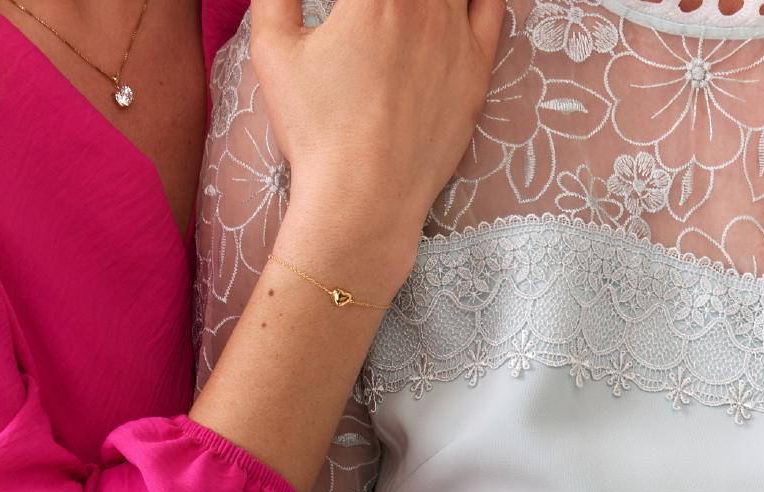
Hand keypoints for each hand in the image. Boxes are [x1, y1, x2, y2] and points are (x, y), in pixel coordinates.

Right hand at [250, 0, 505, 294]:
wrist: (364, 200)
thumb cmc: (315, 131)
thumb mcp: (272, 50)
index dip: (356, 3)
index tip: (345, 12)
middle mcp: (423, 1)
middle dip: (385, 3)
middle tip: (371, 19)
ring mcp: (456, 33)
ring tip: (401, 15)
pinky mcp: (477, 69)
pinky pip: (491, 5)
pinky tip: (451, 6)